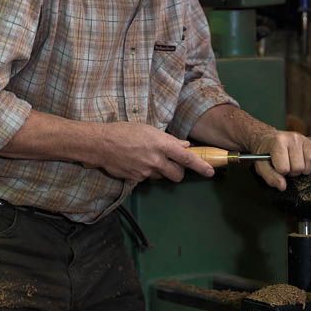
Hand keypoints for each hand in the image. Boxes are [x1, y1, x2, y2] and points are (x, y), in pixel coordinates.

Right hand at [89, 122, 214, 182]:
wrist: (100, 144)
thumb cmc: (125, 131)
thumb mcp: (149, 130)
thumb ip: (168, 140)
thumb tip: (184, 145)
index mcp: (162, 145)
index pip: (186, 158)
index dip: (200, 166)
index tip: (210, 172)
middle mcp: (156, 160)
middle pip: (177, 175)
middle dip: (178, 172)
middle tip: (172, 164)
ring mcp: (146, 172)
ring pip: (162, 177)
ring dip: (161, 171)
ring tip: (147, 159)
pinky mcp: (136, 179)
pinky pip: (147, 178)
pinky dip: (146, 172)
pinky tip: (136, 162)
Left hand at [251, 131, 310, 190]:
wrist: (268, 140)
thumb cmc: (266, 153)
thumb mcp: (261, 165)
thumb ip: (270, 177)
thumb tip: (283, 186)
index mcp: (278, 142)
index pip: (284, 168)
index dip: (281, 173)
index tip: (278, 169)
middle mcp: (292, 138)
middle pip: (299, 165)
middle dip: (293, 172)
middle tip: (288, 168)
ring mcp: (303, 139)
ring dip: (306, 168)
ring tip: (298, 167)